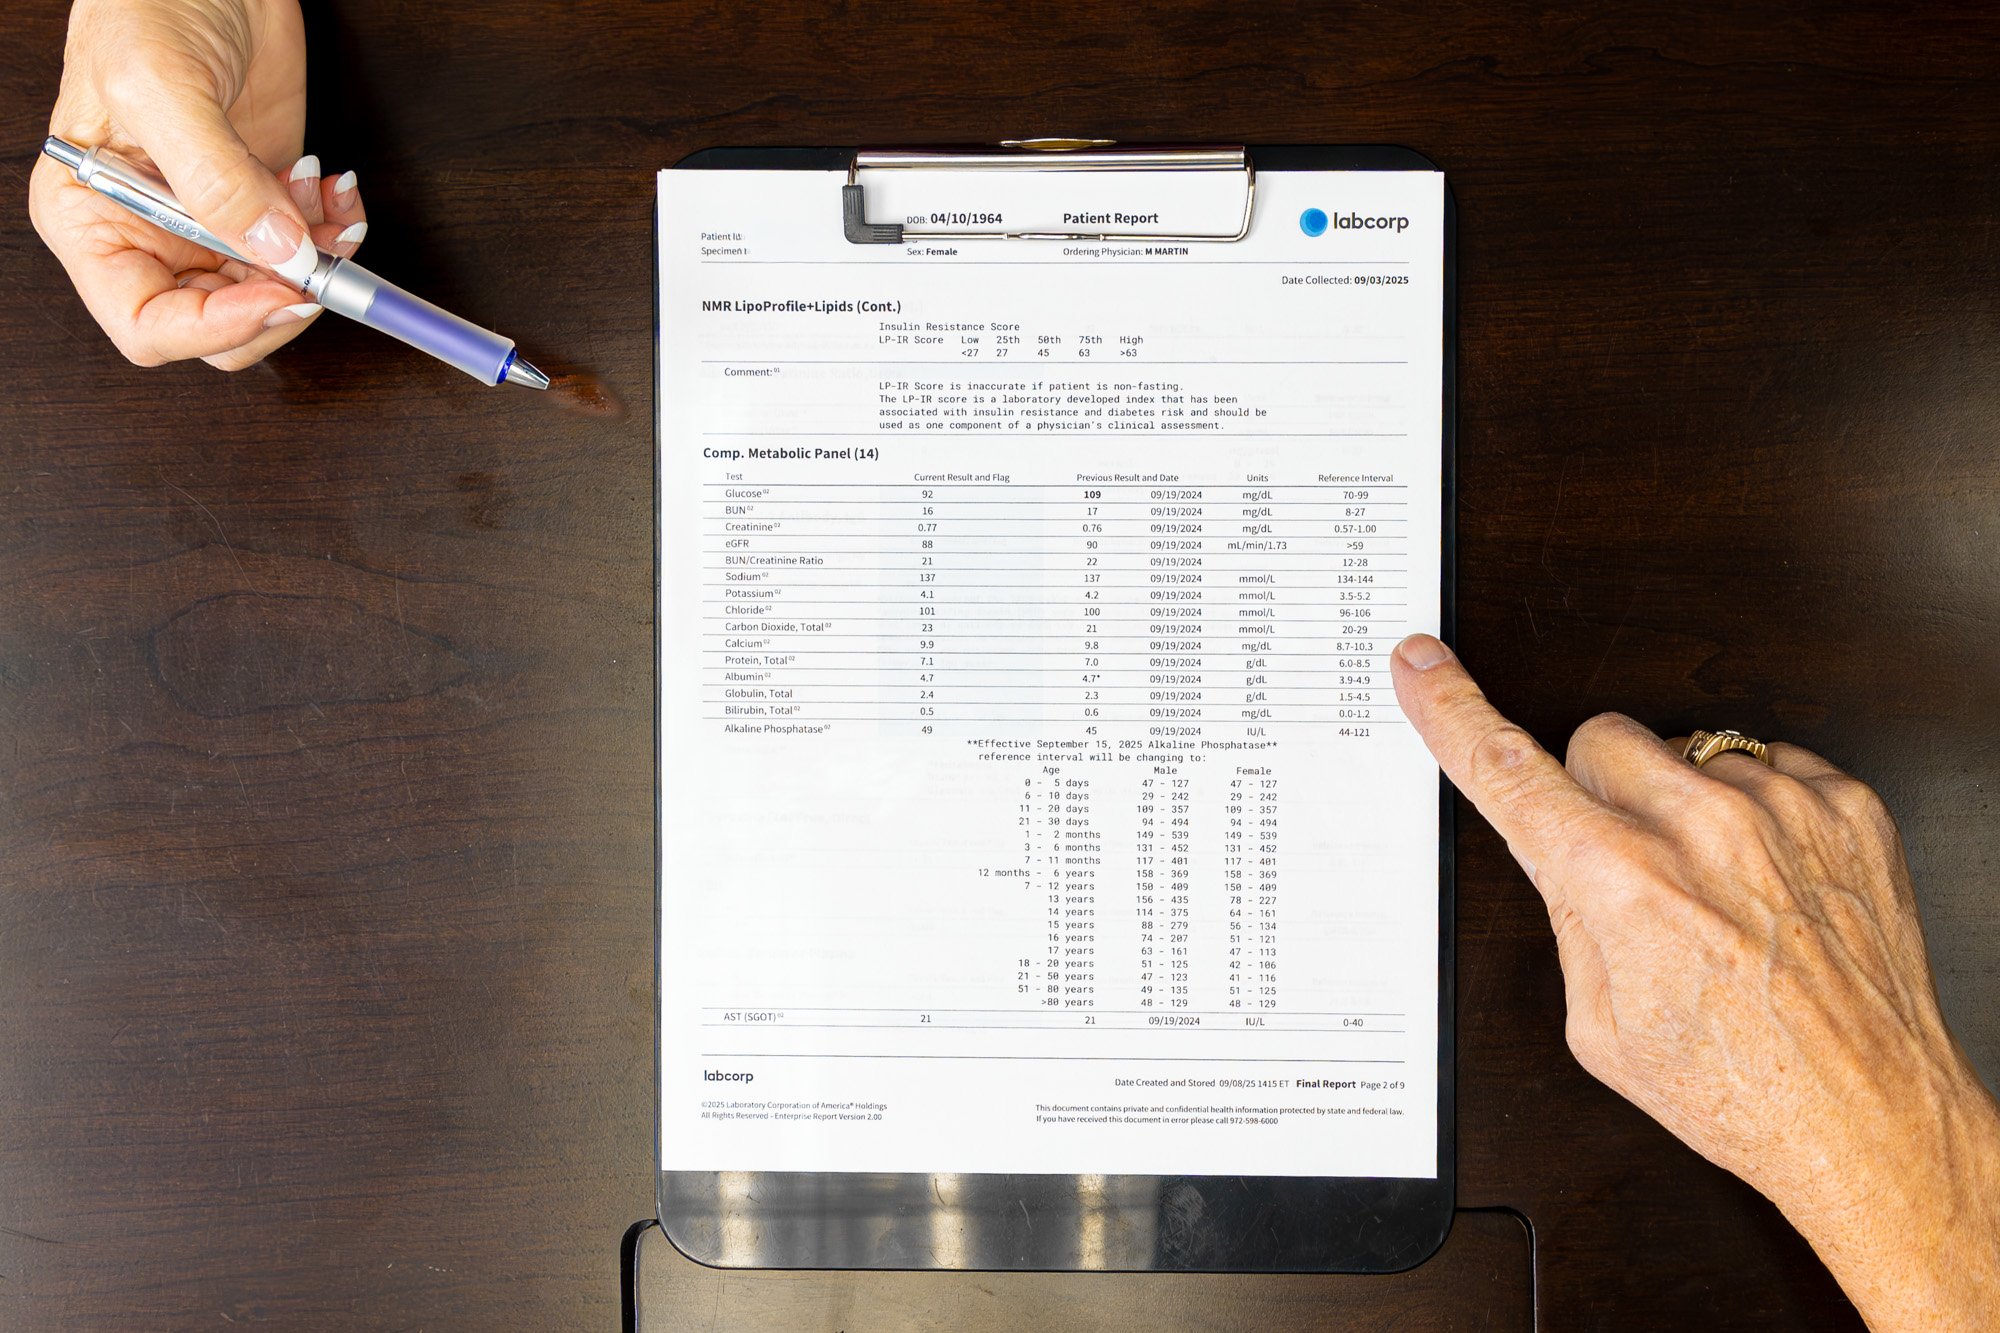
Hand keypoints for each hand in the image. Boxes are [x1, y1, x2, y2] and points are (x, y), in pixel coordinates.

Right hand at [28, 0, 366, 370]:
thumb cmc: (146, 3)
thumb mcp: (162, 87)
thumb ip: (215, 181)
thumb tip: (275, 254)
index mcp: (92, 221)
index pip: (146, 324)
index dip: (215, 328)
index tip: (279, 295)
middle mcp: (148, 234)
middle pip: (218, 326)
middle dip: (279, 297)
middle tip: (321, 258)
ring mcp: (209, 222)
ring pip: (271, 293)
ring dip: (315, 262)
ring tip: (325, 199)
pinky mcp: (261, 202)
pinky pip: (304, 252)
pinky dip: (331, 232)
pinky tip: (333, 186)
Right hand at [1391, 633, 1999, 1330]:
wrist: (1870, 1116)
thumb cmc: (1741, 1085)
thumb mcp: (1599, 1022)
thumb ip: (1567, 912)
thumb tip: (1550, 845)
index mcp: (1621, 883)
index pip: (1506, 769)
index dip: (1451, 709)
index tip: (1423, 666)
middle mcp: (1701, 830)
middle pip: (1600, 739)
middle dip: (1598, 792)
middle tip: (1628, 864)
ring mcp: (1782, 810)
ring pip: (1685, 749)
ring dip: (1683, 804)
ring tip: (1716, 889)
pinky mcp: (1848, 807)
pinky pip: (1768, 762)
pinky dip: (1756, 810)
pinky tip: (1767, 879)